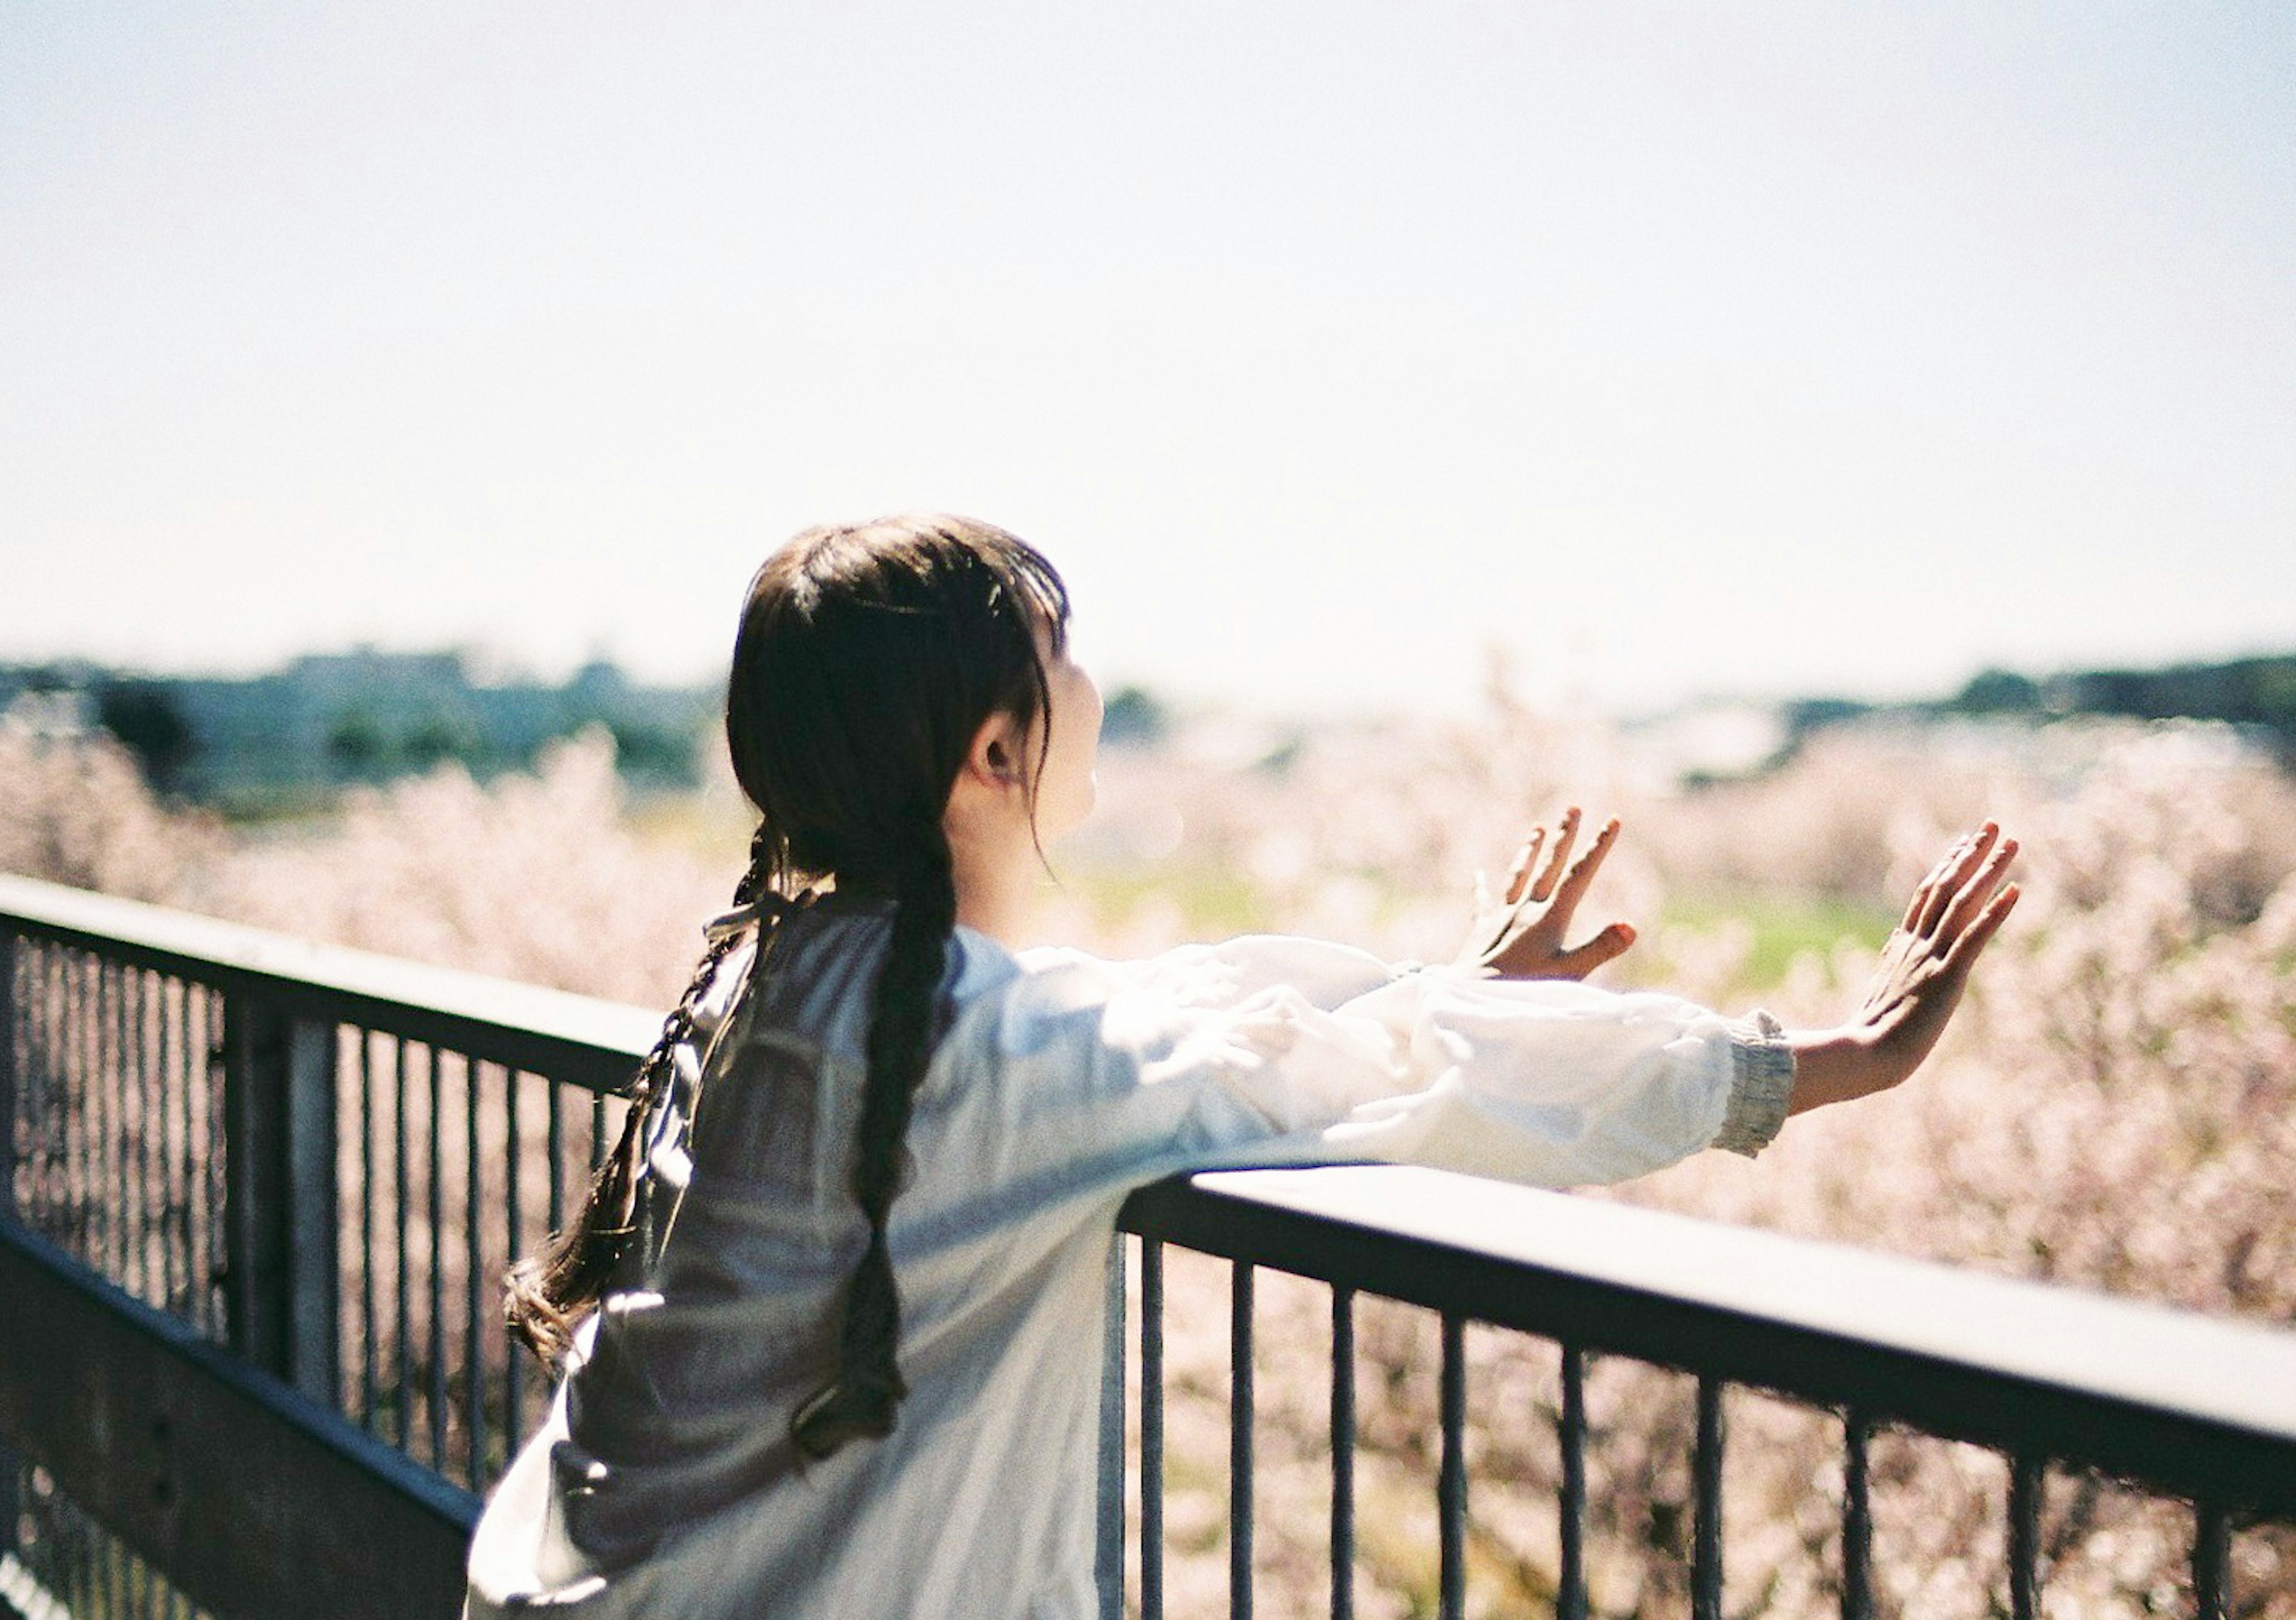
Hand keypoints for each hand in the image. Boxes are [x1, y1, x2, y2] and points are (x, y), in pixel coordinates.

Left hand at [1457, 807, 1637, 980]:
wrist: (1470, 999)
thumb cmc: (1523, 990)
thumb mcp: (1568, 973)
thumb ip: (1600, 949)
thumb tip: (1631, 926)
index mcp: (1549, 918)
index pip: (1579, 875)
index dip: (1597, 847)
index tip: (1612, 820)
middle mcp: (1524, 910)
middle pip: (1548, 866)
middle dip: (1563, 837)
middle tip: (1572, 808)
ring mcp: (1501, 918)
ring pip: (1518, 876)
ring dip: (1529, 852)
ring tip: (1536, 829)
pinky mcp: (1481, 932)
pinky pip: (1481, 903)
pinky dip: (1481, 887)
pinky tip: (1478, 874)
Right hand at [1788, 822, 2020, 1112]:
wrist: (1866, 1057)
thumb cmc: (1867, 1040)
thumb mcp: (1880, 996)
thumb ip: (1889, 972)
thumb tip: (1889, 959)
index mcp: (1901, 947)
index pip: (1927, 895)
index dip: (1948, 865)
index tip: (1965, 842)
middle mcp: (1916, 944)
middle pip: (1945, 887)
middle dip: (1970, 854)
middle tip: (1992, 825)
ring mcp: (1930, 958)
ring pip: (1962, 903)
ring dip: (1988, 871)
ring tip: (2012, 843)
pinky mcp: (1947, 977)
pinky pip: (1974, 938)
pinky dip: (1996, 912)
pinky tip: (2016, 891)